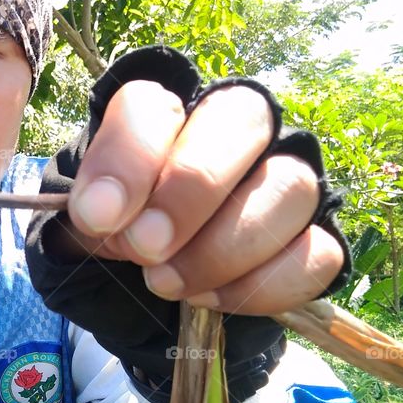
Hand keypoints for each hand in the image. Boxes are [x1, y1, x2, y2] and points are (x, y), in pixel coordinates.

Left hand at [55, 80, 344, 315]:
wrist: (147, 291)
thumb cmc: (116, 236)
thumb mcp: (85, 224)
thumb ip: (89, 211)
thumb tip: (104, 215)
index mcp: (165, 113)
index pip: (153, 104)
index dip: (127, 158)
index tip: (98, 217)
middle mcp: (238, 128)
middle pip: (243, 119)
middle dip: (190, 190)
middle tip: (145, 247)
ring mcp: (287, 179)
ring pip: (291, 186)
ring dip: (224, 246)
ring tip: (166, 282)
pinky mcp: (316, 238)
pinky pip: (318, 254)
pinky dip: (261, 285)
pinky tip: (208, 298)